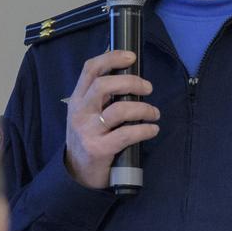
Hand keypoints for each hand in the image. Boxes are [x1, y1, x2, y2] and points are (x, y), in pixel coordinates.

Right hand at [63, 49, 159, 188]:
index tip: (131, 57)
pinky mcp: (99, 149)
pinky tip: (152, 129)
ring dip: (143, 108)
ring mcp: (88, 131)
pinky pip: (126, 134)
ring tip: (154, 112)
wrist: (77, 174)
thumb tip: (124, 71)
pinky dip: (144, 130)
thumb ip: (100, 96)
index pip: (90, 70)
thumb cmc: (88, 138)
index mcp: (77, 99)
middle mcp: (80, 112)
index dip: (111, 58)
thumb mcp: (86, 113)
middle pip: (103, 85)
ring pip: (119, 110)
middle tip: (148, 88)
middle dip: (131, 82)